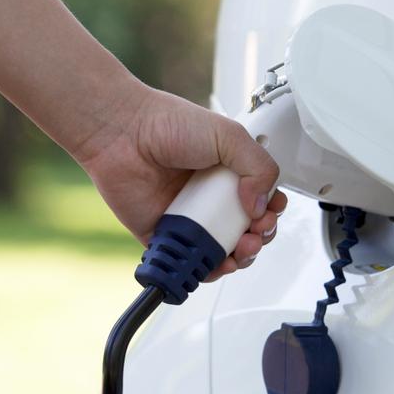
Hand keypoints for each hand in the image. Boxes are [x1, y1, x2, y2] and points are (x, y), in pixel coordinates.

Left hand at [80, 86, 287, 280]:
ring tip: (240, 249)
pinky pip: (190, 260)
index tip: (269, 211)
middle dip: (259, 237)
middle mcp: (210, 195)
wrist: (122, 133)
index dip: (270, 210)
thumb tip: (261, 205)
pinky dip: (207, 269)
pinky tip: (217, 263)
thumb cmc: (167, 124)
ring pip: (222, 249)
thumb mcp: (228, 135)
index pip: (260, 200)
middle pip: (246, 229)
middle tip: (255, 232)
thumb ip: (259, 167)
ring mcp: (189, 217)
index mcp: (227, 171)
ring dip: (240, 257)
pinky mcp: (166, 234)